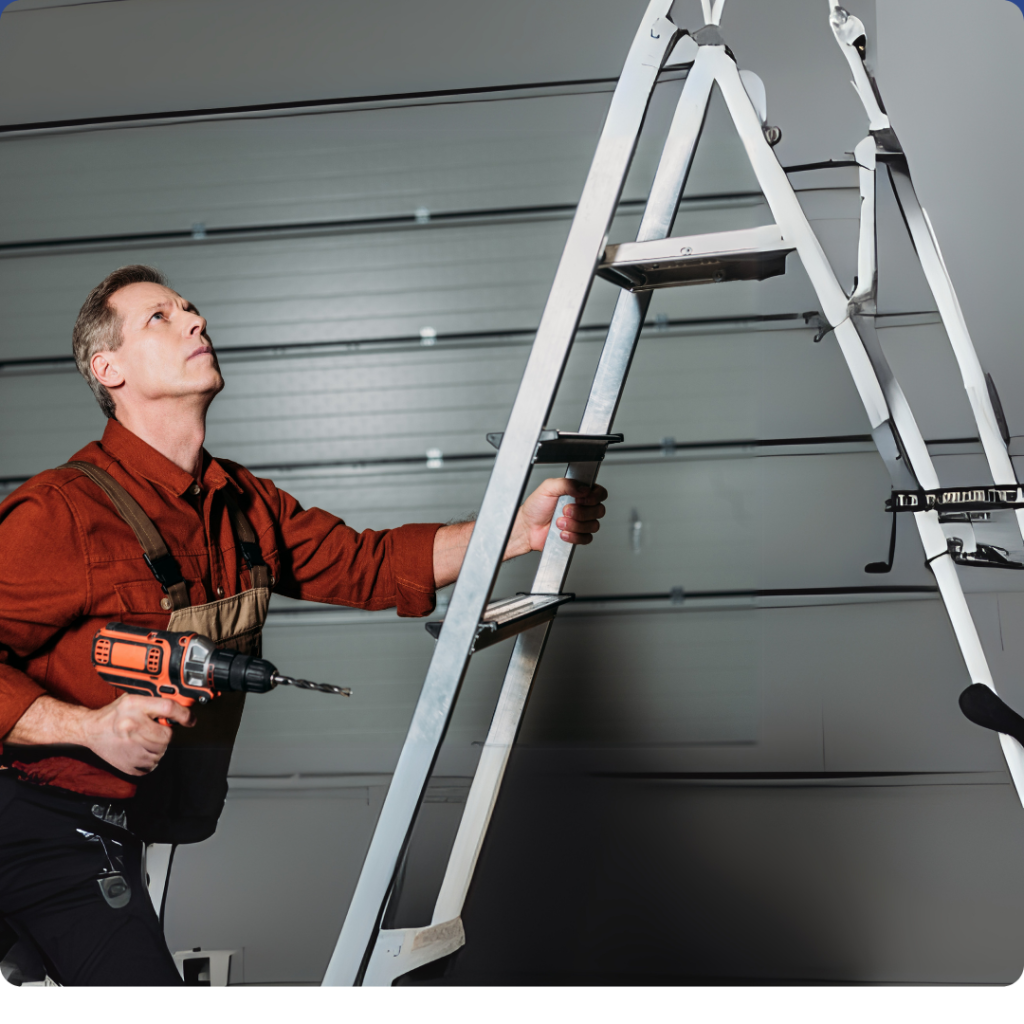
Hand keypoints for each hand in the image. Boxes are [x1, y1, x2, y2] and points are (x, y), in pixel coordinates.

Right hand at [79, 693, 193, 776]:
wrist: (90, 729)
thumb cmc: (113, 714)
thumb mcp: (134, 699)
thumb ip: (155, 704)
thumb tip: (179, 711)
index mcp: (134, 706)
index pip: (168, 708)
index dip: (184, 714)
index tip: (190, 720)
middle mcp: (132, 726)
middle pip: (166, 736)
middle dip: (165, 734)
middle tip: (155, 730)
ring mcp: (129, 747)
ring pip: (161, 752)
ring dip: (158, 747)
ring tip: (145, 739)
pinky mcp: (127, 763)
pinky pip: (151, 766)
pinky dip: (150, 760)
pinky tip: (141, 750)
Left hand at [507, 478, 607, 556]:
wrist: (527, 527)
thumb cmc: (535, 507)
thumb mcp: (548, 487)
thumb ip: (566, 483)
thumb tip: (583, 488)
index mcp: (578, 493)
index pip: (599, 493)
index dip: (594, 497)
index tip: (581, 499)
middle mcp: (582, 507)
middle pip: (599, 510)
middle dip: (581, 512)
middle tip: (564, 511)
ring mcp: (581, 523)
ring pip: (593, 525)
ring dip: (575, 525)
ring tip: (559, 522)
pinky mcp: (577, 536)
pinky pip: (587, 538)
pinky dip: (574, 536)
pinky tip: (562, 533)